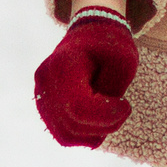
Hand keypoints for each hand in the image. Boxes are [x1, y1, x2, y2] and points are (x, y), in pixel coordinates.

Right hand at [34, 14, 138, 147]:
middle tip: (122, 109)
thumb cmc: (109, 43)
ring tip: (110, 114)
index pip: (80, 108)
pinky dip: (84, 134)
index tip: (125, 104)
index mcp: (63, 65)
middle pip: (73, 124)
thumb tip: (102, 121)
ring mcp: (41, 95)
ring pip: (66, 135)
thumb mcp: (123, 59)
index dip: (107, 115)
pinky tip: (98, 119)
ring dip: (94, 133)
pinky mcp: (45, 106)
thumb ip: (112, 89)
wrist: (89, 31)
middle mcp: (45, 81)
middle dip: (105, 125)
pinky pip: (63, 133)